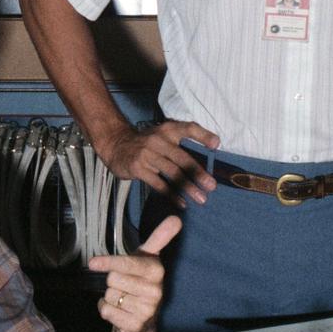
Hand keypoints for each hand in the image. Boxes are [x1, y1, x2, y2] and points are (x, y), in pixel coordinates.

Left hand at [88, 214, 180, 331]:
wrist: (145, 319)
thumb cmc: (142, 281)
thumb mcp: (148, 258)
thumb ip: (159, 237)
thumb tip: (176, 218)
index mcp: (156, 271)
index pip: (127, 264)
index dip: (109, 262)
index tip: (92, 263)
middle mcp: (154, 291)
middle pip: (113, 279)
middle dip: (113, 281)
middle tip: (124, 284)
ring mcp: (146, 310)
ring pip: (109, 295)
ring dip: (110, 296)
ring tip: (124, 297)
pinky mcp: (135, 325)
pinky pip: (106, 311)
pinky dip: (106, 309)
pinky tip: (119, 310)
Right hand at [98, 121, 218, 205]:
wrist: (116, 144)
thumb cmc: (146, 143)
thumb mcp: (163, 135)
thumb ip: (183, 141)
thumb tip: (212, 149)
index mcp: (167, 130)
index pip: (188, 128)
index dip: (202, 135)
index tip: (216, 145)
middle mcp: (158, 140)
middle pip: (182, 158)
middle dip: (198, 173)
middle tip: (211, 186)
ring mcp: (147, 154)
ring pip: (172, 173)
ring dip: (188, 187)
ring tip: (201, 199)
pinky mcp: (138, 168)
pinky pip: (159, 184)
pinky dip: (172, 195)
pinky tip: (182, 203)